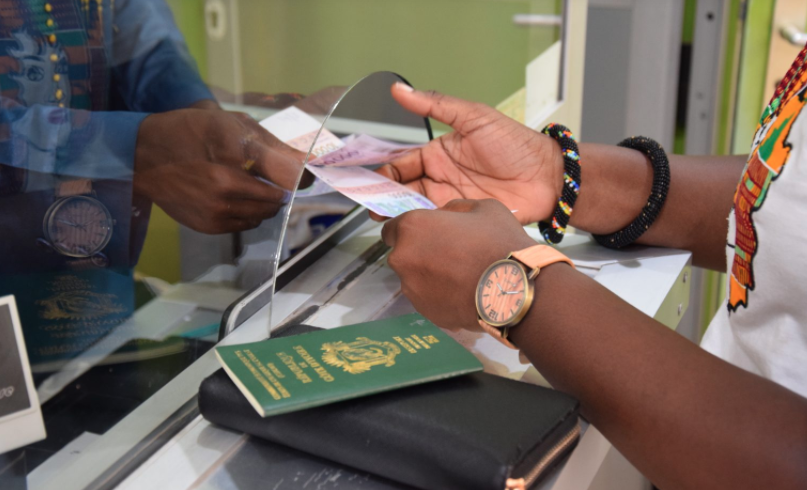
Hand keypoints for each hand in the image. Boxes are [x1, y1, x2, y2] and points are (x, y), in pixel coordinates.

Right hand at [134, 108, 305, 233]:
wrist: (141, 156)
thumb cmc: (186, 132)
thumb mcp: (227, 125)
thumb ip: (267, 145)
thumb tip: (303, 161)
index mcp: (228, 176)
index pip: (281, 188)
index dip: (293, 179)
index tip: (296, 173)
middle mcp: (223, 202)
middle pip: (274, 205)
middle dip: (278, 191)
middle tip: (271, 177)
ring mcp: (214, 217)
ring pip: (260, 217)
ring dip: (264, 204)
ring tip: (252, 185)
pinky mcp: (207, 227)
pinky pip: (242, 225)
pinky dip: (247, 213)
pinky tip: (236, 196)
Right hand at [373, 83, 563, 224]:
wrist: (548, 177)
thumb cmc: (516, 144)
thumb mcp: (474, 117)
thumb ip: (436, 105)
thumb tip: (400, 89)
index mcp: (439, 153)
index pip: (402, 164)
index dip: (383, 173)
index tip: (368, 180)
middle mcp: (441, 177)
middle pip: (403, 190)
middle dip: (384, 198)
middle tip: (370, 204)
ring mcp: (450, 199)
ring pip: (415, 209)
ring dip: (399, 214)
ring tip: (384, 219)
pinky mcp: (462, 219)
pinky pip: (435, 224)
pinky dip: (422, 226)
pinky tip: (412, 228)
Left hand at [382, 199, 534, 331]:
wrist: (513, 289)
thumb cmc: (497, 242)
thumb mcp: (481, 208)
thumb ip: (453, 209)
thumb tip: (443, 216)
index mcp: (412, 227)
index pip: (391, 229)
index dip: (408, 231)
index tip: (426, 234)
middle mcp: (403, 258)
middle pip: (402, 254)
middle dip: (419, 253)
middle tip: (449, 254)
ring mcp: (411, 289)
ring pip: (414, 278)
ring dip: (429, 275)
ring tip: (460, 276)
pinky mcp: (425, 312)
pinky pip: (427, 298)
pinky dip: (439, 295)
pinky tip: (463, 293)